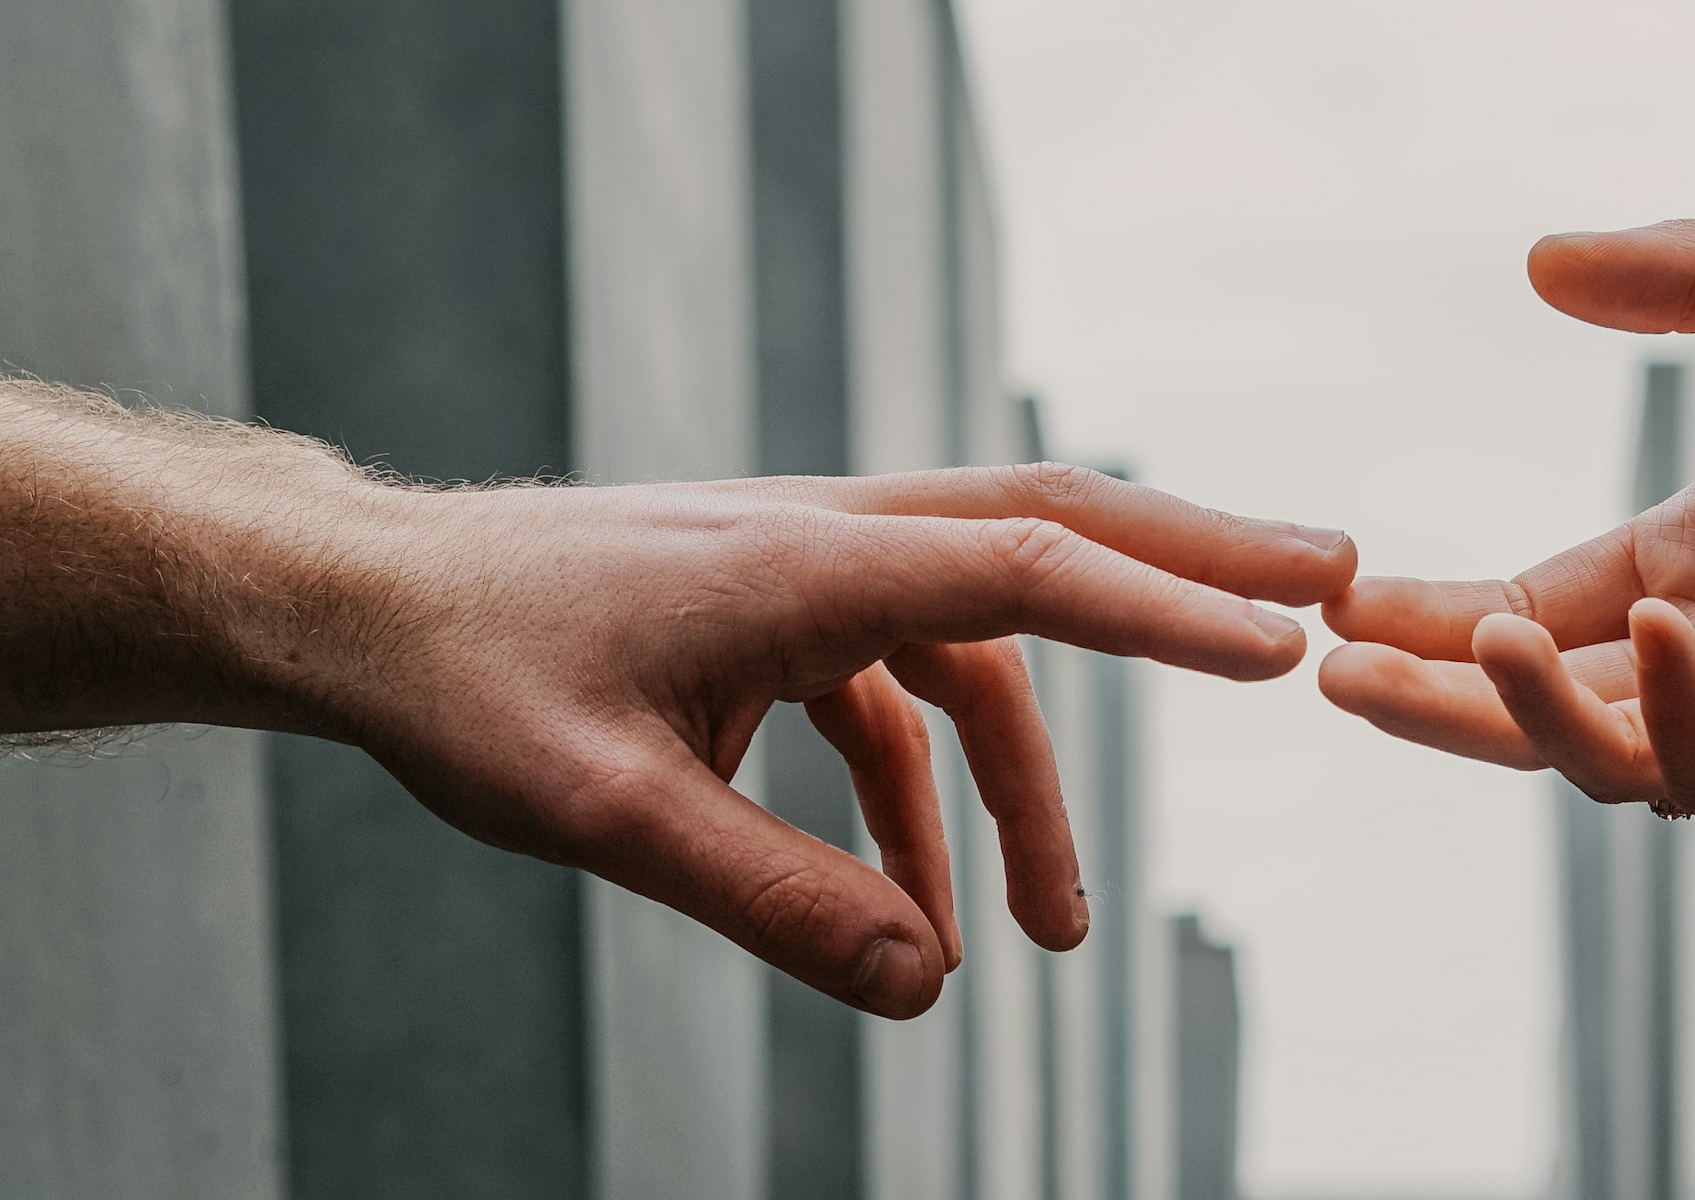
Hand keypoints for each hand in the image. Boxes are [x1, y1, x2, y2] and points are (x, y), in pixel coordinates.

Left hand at [276, 464, 1352, 1017]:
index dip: (1168, 606)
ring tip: (1063, 938)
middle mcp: (828, 539)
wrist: (360, 610)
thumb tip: (929, 985)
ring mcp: (805, 570)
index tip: (1286, 643)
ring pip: (980, 642)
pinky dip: (926, 802)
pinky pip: (894, 699)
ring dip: (1033, 784)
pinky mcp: (773, 616)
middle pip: (1053, 532)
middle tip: (1334, 584)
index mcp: (806, 560)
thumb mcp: (610, 818)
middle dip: (1196, 567)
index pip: (1028, 568)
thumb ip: (776, 903)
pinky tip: (919, 920)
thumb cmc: (468, 688)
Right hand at [1318, 221, 1694, 819]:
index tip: (1339, 600)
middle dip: (1431, 696)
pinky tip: (1653, 637)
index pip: (1531, 602)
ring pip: (1606, 757)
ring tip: (1469, 646)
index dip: (1430, 613)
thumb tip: (1539, 260)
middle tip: (1335, 671)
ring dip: (1523, 716)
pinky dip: (1673, 720)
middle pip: (1535, 700)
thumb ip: (1688, 278)